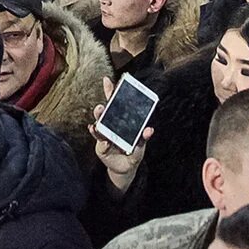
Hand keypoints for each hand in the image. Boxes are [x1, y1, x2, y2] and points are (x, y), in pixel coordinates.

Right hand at [89, 78, 153, 193]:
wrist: (126, 168)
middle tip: (101, 107)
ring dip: (99, 121)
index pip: (114, 103)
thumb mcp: (141, 145)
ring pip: (99, 126)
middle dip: (101, 109)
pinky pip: (100, 143)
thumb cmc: (133, 152)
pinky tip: (100, 138)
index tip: (107, 80)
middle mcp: (110, 126)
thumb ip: (143, 138)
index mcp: (120, 120)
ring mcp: (104, 136)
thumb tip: (149, 130)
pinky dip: (101, 141)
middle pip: (104, 114)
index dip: (110, 91)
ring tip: (99, 115)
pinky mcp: (101, 148)